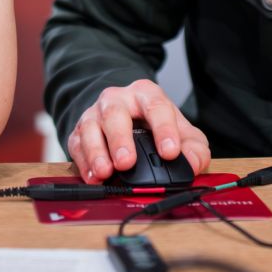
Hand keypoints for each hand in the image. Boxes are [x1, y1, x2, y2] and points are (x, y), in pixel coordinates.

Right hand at [66, 79, 211, 183]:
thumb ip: (194, 150)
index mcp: (146, 94)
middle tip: (127, 162)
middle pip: (115, 113)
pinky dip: (83, 163)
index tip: (170, 152)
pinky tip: (93, 177)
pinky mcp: (79, 132)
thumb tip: (191, 166)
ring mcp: (95, 114)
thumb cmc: (157, 126)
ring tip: (106, 172)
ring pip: (90, 128)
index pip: (156, 106)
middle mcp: (117, 100)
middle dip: (120, 139)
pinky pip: (76, 145)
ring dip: (97, 152)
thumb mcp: (183, 133)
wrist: (128, 117)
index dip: (164, 129)